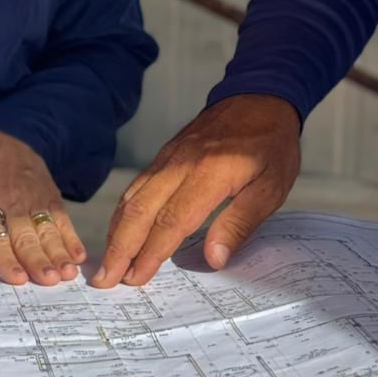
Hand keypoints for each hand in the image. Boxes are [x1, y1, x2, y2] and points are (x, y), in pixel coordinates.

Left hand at [0, 127, 85, 285]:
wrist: (3, 131)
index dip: (6, 257)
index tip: (18, 277)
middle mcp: (11, 204)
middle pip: (25, 236)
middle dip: (38, 259)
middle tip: (49, 280)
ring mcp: (34, 200)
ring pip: (47, 230)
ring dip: (58, 253)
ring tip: (66, 273)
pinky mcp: (51, 197)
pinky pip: (63, 219)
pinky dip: (72, 237)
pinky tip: (79, 256)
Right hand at [93, 94, 300, 288]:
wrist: (258, 98)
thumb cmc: (270, 145)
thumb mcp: (271, 187)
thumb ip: (240, 223)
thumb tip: (214, 259)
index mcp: (209, 174)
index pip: (172, 220)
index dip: (151, 253)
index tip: (136, 278)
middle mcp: (180, 164)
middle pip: (141, 210)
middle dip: (120, 247)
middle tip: (105, 279)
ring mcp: (169, 157)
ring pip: (133, 197)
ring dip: (117, 231)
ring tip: (108, 261)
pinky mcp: (165, 155)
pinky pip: (138, 185)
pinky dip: (125, 211)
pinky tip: (122, 228)